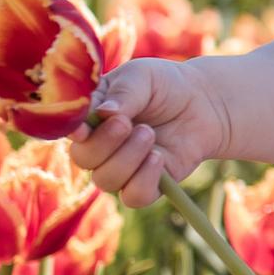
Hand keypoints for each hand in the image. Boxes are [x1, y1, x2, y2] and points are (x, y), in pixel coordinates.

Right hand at [67, 58, 234, 207]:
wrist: (203, 103)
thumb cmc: (165, 85)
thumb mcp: (142, 77)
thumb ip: (123, 93)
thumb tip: (103, 113)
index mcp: (90, 116)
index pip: (70, 129)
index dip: (74, 132)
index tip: (84, 128)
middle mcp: (99, 145)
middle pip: (83, 159)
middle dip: (104, 143)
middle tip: (129, 124)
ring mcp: (121, 167)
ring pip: (106, 180)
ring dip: (128, 158)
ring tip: (149, 133)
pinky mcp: (146, 185)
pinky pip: (133, 197)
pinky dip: (144, 179)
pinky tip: (158, 157)